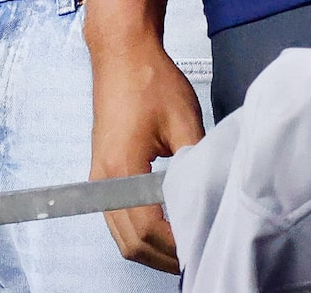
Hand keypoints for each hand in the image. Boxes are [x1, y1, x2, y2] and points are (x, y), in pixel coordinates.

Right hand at [90, 32, 204, 273]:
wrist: (122, 53)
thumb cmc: (151, 80)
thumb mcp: (184, 121)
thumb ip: (195, 166)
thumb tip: (211, 199)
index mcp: (122, 168)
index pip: (148, 228)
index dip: (176, 245)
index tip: (203, 247)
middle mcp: (104, 179)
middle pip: (130, 242)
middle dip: (164, 256)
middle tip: (198, 256)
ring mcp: (99, 177)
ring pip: (121, 235)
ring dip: (151, 248)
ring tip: (185, 247)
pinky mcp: (103, 172)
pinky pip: (118, 218)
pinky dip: (140, 232)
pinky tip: (167, 228)